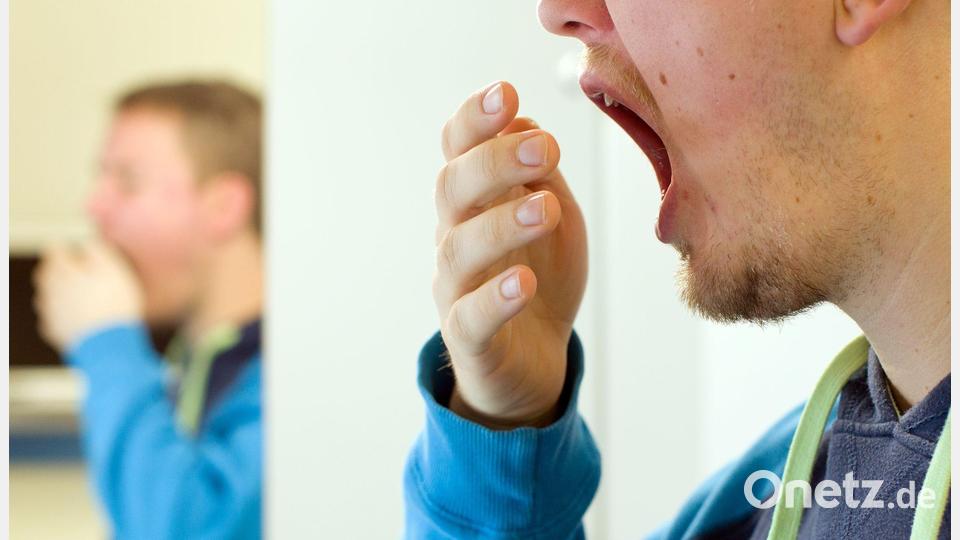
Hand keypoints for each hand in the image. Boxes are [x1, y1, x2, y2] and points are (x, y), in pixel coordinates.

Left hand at [33, 241, 142, 351]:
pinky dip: (65, 314)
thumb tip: (88, 243)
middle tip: (85, 275)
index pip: (55, 249)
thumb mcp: (113, 267)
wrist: (108, 344)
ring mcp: (49, 311)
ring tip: (86, 298)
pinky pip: (56, 317)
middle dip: (63, 271)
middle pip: (47, 272)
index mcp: (61, 269)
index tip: (86, 256)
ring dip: (63, 293)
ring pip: (50, 295)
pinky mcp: (54, 331)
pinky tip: (82, 317)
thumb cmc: (113, 302)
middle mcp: (48, 288)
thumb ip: (97, 249)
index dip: (71, 250)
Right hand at [433, 81, 587, 428]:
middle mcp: (454, 238)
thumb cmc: (541, 276)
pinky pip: (471, 318)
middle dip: (493, 162)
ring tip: (547, 209)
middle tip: (544, 147)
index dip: (474, 120)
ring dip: (502, 224)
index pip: (458, 151)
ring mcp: (456, 289)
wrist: (535, 358)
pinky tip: (525, 283)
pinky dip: (496, 298)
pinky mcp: (470, 340)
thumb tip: (526, 124)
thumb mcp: (554, 217)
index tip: (507, 92)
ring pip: (459, 251)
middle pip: (452, 190)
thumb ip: (541, 176)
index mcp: (473, 202)